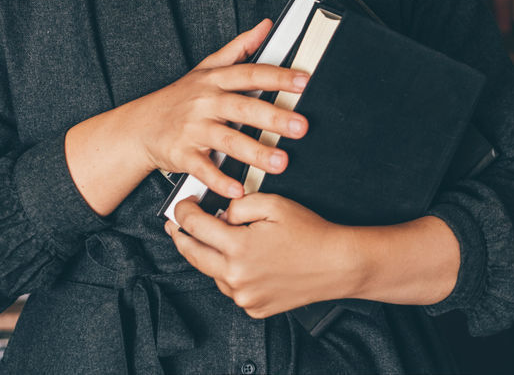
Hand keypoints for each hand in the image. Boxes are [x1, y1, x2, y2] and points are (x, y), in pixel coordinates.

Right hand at [130, 20, 310, 198]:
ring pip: (228, 140)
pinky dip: (220, 180)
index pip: (250, 74)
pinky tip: (239, 189)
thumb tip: (265, 26)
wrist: (139, 126)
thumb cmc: (179, 97)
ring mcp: (193, 129)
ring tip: (281, 162)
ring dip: (256, 152)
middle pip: (243, 108)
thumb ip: (239, 48)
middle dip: (274, 117)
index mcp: (215, 80)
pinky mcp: (182, 155)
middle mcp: (205, 103)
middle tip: (301, 126)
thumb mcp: (206, 67)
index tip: (304, 82)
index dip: (278, 77)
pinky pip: (204, 169)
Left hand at [165, 193, 360, 318]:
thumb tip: (222, 213)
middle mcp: (236, 277)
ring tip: (222, 241)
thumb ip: (239, 204)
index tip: (183, 207)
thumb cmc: (310, 234)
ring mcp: (244, 296)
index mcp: (238, 248)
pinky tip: (247, 261)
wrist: (337, 264)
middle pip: (193, 255)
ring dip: (211, 256)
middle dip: (181, 237)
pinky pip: (232, 289)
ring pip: (213, 273)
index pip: (195, 227)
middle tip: (176, 227)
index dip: (184, 212)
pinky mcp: (254, 308)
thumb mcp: (273, 204)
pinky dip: (232, 274)